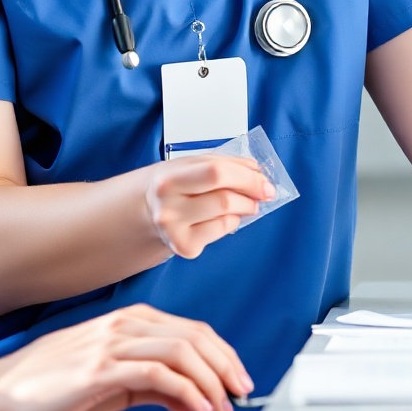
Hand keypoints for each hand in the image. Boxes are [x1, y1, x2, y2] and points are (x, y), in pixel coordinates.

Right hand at [0, 305, 253, 410]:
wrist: (0, 395)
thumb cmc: (51, 389)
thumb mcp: (110, 383)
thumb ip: (152, 386)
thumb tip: (193, 398)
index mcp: (127, 322)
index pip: (191, 330)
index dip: (222, 355)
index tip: (238, 381)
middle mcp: (122, 325)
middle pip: (193, 336)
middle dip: (225, 366)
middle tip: (241, 394)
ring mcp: (109, 344)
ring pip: (180, 351)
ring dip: (210, 381)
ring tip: (221, 407)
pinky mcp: (98, 369)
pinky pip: (155, 374)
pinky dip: (184, 390)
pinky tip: (196, 408)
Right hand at [141, 154, 272, 259]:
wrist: (147, 211)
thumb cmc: (174, 184)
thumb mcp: (191, 164)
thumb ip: (224, 163)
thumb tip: (257, 172)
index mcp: (168, 178)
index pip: (216, 173)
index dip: (246, 177)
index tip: (264, 180)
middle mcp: (168, 207)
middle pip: (224, 199)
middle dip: (252, 193)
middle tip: (263, 191)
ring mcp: (175, 231)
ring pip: (227, 216)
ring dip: (245, 207)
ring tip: (245, 202)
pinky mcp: (185, 248)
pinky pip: (222, 230)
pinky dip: (232, 221)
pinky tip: (225, 216)